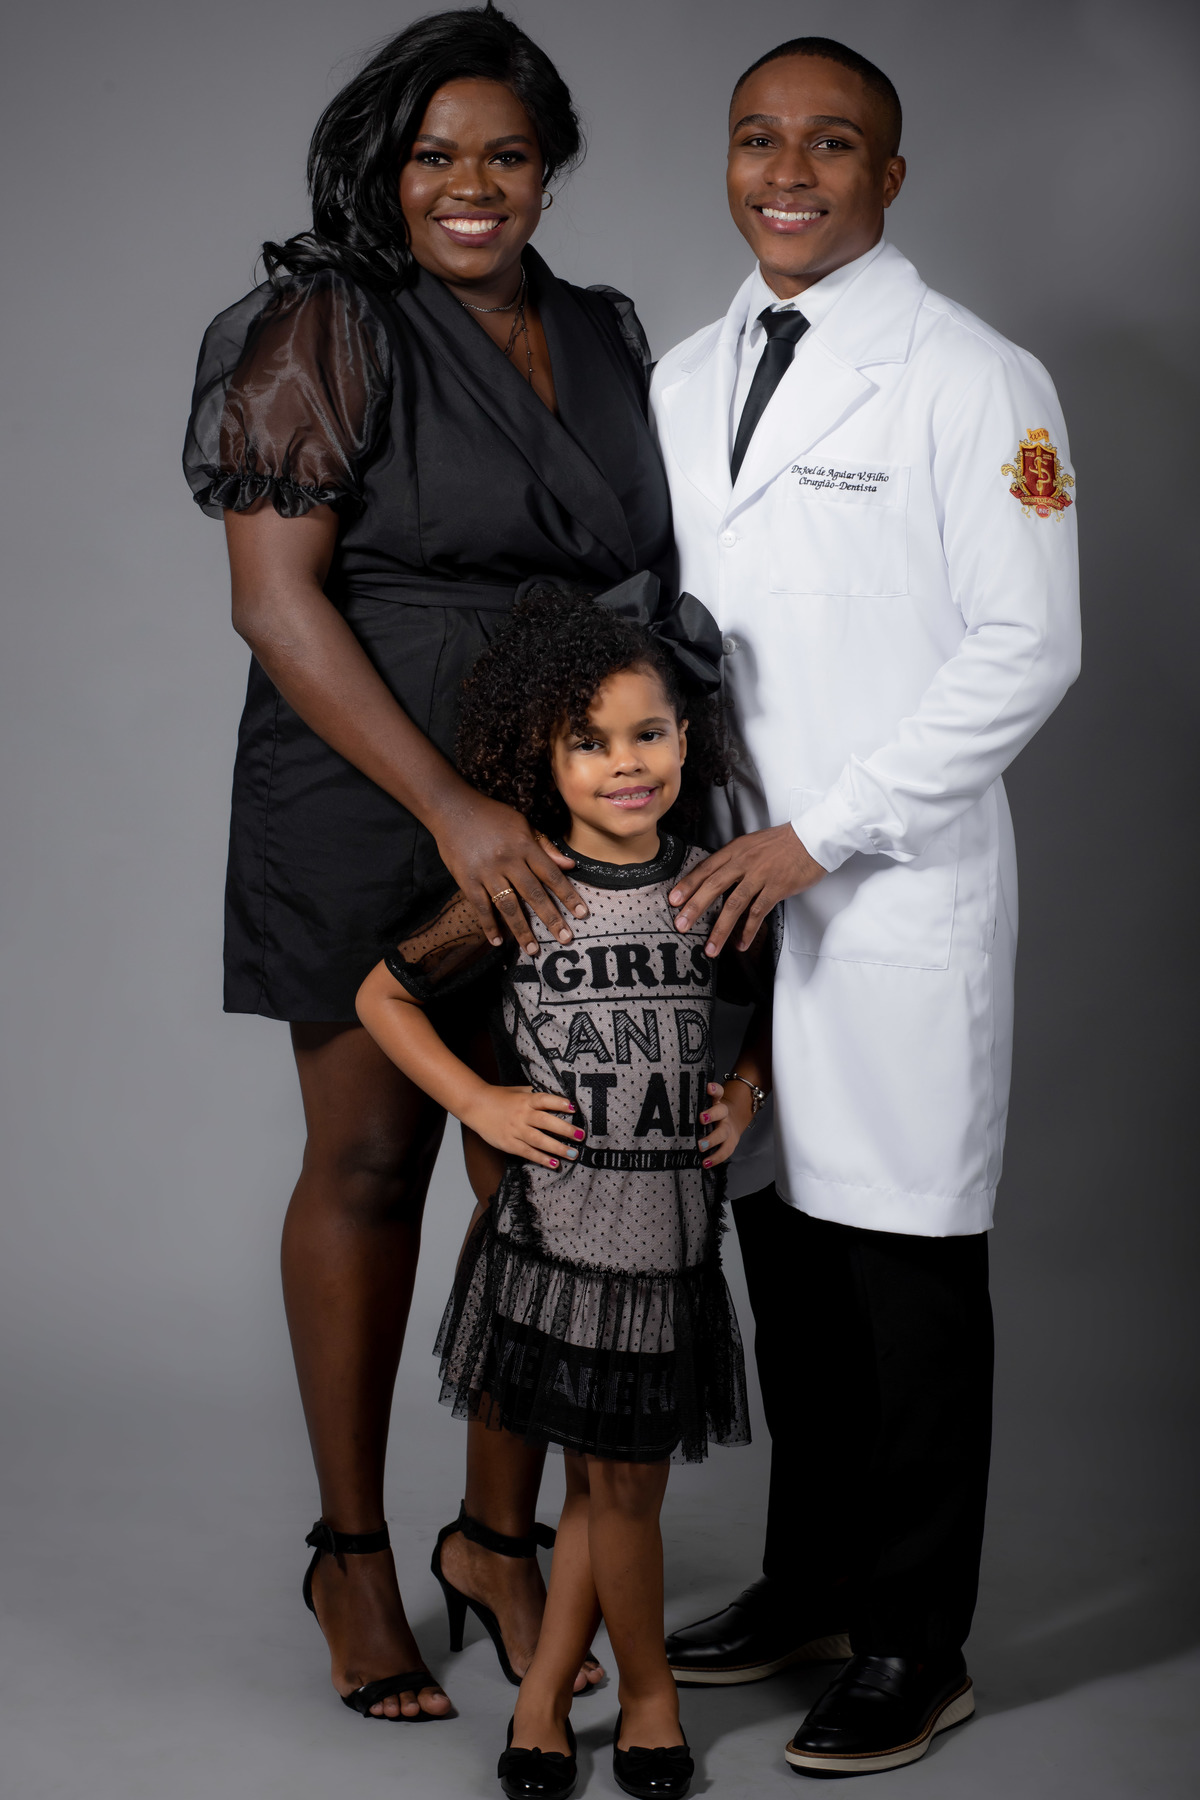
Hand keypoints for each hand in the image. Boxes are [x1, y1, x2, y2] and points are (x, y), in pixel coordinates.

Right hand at [435, 793, 586, 954]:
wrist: (451, 809)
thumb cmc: (491, 816)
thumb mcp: (522, 824)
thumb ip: (545, 846)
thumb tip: (569, 865)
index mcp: (524, 846)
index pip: (551, 874)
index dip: (568, 895)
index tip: (581, 913)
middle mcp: (508, 860)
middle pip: (534, 894)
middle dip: (551, 918)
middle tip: (565, 938)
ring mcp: (486, 872)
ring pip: (509, 906)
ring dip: (522, 930)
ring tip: (533, 950)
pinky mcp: (467, 880)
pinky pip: (481, 907)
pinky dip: (489, 925)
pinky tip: (498, 941)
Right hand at [461, 1087, 584, 1168]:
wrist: (475, 1105)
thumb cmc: (499, 1097)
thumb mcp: (519, 1090)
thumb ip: (536, 1094)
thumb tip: (558, 1096)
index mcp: (525, 1100)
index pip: (544, 1100)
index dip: (558, 1103)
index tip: (573, 1107)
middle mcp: (521, 1115)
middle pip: (545, 1122)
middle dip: (564, 1129)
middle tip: (580, 1136)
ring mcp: (515, 1130)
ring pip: (539, 1140)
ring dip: (557, 1148)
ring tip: (573, 1154)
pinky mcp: (508, 1143)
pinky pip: (527, 1152)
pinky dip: (541, 1158)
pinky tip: (554, 1163)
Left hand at [669, 824, 826, 954]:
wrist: (813, 838)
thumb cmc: (783, 843)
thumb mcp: (752, 844)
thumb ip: (734, 860)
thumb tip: (715, 878)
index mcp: (736, 850)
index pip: (706, 868)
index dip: (688, 885)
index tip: (673, 900)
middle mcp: (744, 862)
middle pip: (714, 886)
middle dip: (695, 908)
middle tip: (681, 926)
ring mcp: (761, 875)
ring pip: (734, 904)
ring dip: (720, 929)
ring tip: (711, 948)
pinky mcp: (777, 888)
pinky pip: (758, 912)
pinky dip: (749, 931)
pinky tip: (742, 943)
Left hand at [696, 1081, 749, 1167]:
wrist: (731, 1123)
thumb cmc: (709, 1116)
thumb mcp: (703, 1107)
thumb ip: (691, 1107)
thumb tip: (665, 1111)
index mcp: (715, 1102)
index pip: (717, 1092)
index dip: (714, 1089)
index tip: (708, 1088)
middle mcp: (723, 1114)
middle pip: (721, 1111)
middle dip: (712, 1115)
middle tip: (701, 1119)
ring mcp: (728, 1128)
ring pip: (723, 1132)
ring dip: (712, 1139)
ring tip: (701, 1146)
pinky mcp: (731, 1142)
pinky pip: (726, 1151)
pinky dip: (716, 1158)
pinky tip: (706, 1163)